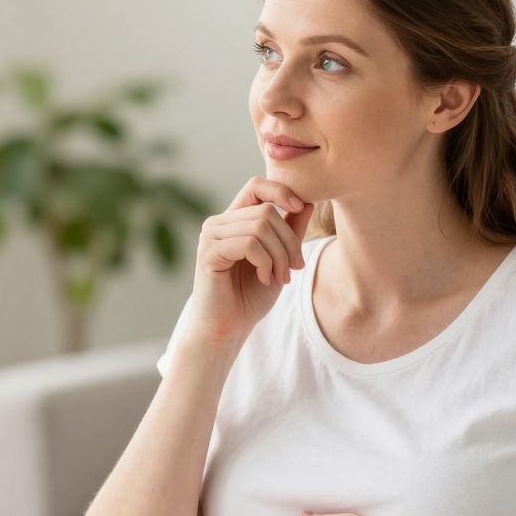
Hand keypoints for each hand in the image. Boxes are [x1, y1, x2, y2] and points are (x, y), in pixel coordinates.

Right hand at [185, 177, 316, 346]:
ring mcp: (211, 236)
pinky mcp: (208, 253)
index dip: (281, 191)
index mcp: (233, 220)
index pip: (257, 186)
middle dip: (289, 240)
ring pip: (260, 226)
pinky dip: (265, 262)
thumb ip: (289, 232)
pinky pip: (249, 243)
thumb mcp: (279, 260)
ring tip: (279, 277)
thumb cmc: (250, 297)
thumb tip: (307, 203)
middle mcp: (218, 223)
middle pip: (266, 210)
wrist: (227, 329)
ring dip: (279, 255)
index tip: (300, 210)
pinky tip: (264, 278)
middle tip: (294, 268)